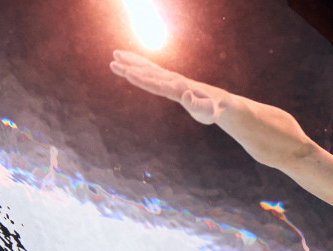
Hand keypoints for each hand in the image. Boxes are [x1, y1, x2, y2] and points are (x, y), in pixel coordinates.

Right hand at [110, 50, 224, 124]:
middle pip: (148, 74)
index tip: (128, 73)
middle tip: (113, 62)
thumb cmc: (212, 110)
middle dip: (130, 68)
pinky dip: (139, 62)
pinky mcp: (169, 79)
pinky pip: (152, 69)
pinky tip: (127, 58)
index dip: (142, 80)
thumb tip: (186, 96)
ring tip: (115, 55)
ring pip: (148, 68)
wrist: (219, 101)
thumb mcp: (207, 112)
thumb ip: (197, 105)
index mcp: (179, 89)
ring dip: (131, 61)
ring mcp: (170, 78)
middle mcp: (173, 81)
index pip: (157, 85)